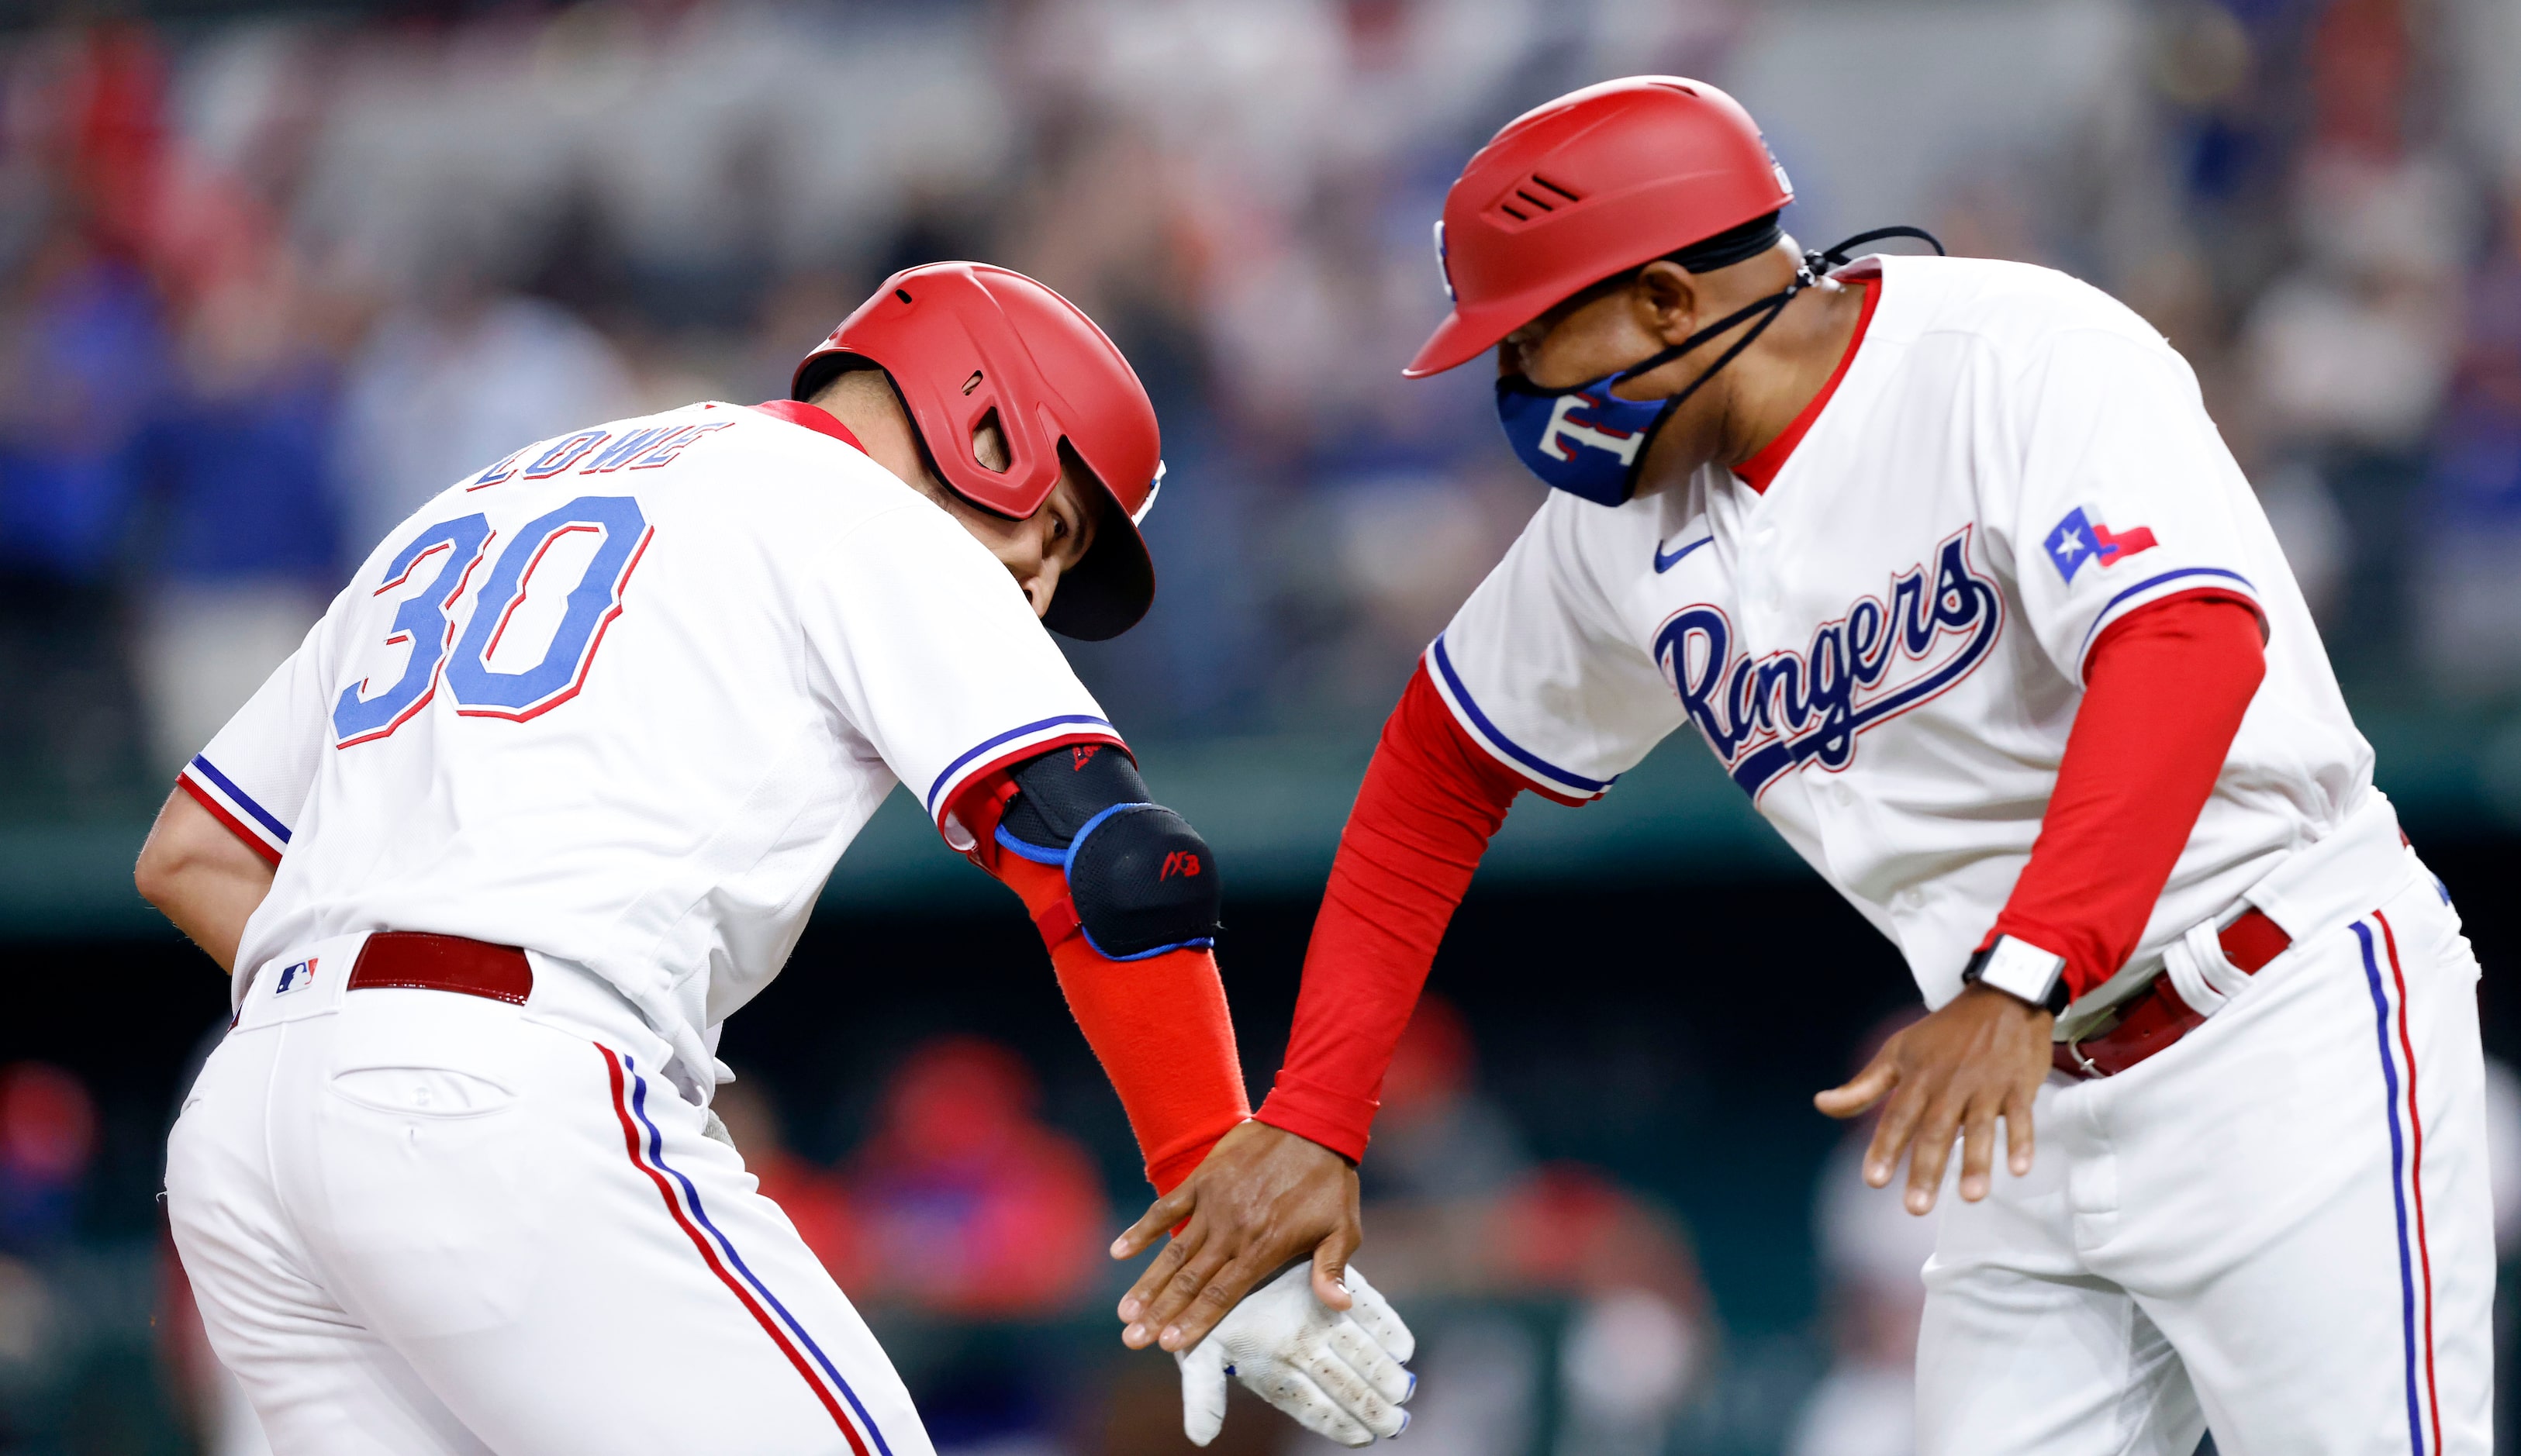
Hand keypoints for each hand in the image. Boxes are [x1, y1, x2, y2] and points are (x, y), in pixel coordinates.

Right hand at [1111, 1120, 1359, 1352]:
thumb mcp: (1343, 1228)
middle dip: (1160, 1313)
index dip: (1194, 1321)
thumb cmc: (1330, 1181)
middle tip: (1131, 1339)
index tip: (1168, 1345)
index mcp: (1263, 1248)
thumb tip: (1340, 1307)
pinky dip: (1142, 1230)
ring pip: (1173, 1252)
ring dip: (1148, 1283)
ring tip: (1125, 1311)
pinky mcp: (1203, 1179)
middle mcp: (1232, 1231)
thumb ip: (1331, 1268)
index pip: (1221, 1295)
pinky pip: (1166, 1207)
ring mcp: (1213, 1204)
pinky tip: (1120, 1252)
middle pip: (1189, 1281)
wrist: (1312, 1121)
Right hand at [1177, 1262, 1414, 1447]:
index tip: (1362, 1437)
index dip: (1337, 1423)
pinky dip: (1386, 1326)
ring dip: (1383, 1371)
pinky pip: (1368, 1308)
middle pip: (1343, 1384)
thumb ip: (1203, 1394)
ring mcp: (1325, 1316)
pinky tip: (1403, 1346)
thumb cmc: (1207, 1317)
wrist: (1217, 1257)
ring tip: (1402, 1390)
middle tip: (1395, 1424)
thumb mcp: (1199, 1354)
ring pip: (1360, 1351)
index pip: (1313, 1406)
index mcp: (1279, 1371)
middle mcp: (1306, 1349)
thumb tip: (1200, 1439)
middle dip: (1370, 1406)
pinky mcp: (1340, 1284)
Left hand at [1813, 983, 2052, 1214]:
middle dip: (1926, 1170)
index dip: (1885, 1149)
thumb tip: (1822, 1105)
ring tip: (1971, 1196)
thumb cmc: (1945, 1032)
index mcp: (1918, 1077)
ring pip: (1980, 1128)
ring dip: (1977, 1162)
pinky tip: (2019, 1167)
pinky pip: (2020, 1116)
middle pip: (1936, 1132)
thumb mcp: (1897, 1052)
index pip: (1897, 1118)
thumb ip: (1862, 1086)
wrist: (2001, 996)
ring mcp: (1986, 1086)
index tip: (1874, 1181)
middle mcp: (1949, 1084)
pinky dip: (2021, 1141)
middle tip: (1917, 1207)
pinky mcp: (2018, 1086)